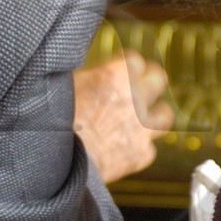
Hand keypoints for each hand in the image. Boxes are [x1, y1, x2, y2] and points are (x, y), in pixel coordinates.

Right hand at [72, 51, 172, 184]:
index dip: (125, 65)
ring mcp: (143, 127)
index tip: (119, 70)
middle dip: (149, 81)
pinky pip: (148, 149)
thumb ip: (88, 80)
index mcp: (116, 75)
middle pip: (158, 78)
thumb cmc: (56, 123)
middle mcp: (136, 98)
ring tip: (142, 119)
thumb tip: (89, 78)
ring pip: (164, 115)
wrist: (61, 161)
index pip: (134, 59)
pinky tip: (125, 149)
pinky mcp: (142, 154)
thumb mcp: (66, 87)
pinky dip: (138, 149)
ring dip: (154, 115)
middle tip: (141, 86)